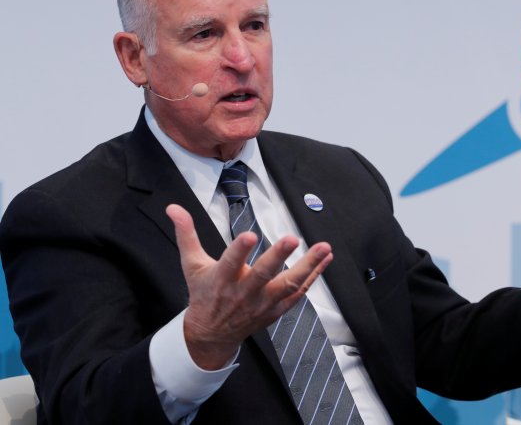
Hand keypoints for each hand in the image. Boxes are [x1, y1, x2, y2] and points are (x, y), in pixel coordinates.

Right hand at [165, 204, 332, 369]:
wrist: (211, 334)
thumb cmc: (204, 294)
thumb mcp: (191, 264)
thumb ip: (186, 234)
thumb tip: (173, 208)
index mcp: (221, 279)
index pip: (230, 263)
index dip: (239, 251)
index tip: (249, 235)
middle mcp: (243, 292)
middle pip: (263, 275)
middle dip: (278, 257)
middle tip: (292, 238)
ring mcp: (262, 303)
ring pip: (288, 285)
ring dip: (308, 266)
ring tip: (324, 248)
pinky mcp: (276, 309)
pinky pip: (298, 293)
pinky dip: (314, 276)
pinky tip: (325, 260)